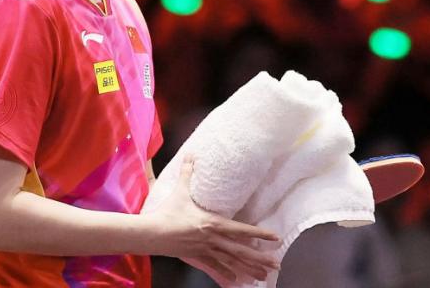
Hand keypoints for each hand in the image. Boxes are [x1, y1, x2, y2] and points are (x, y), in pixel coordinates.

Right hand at [144, 155, 280, 282]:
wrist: (153, 233)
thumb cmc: (168, 212)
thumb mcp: (180, 191)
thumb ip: (188, 173)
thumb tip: (191, 154)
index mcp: (213, 223)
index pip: (242, 230)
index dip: (259, 234)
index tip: (275, 238)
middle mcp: (213, 239)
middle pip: (241, 250)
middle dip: (260, 258)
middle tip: (276, 264)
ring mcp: (206, 250)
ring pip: (231, 261)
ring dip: (248, 269)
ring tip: (263, 276)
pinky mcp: (197, 256)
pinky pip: (215, 266)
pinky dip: (226, 273)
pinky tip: (236, 280)